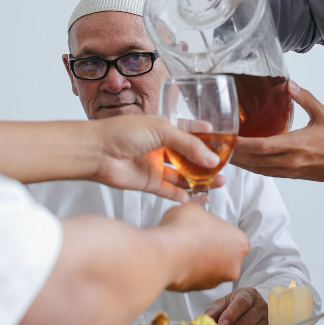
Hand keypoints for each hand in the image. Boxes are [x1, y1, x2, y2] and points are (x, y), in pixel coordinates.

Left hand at [92, 115, 225, 202]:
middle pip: (189, 156)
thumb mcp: (162, 129)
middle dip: (207, 162)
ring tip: (219, 183)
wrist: (98, 151)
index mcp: (164, 127)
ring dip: (200, 179)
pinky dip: (184, 194)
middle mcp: (161, 146)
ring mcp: (155, 165)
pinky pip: (170, 190)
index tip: (225, 143)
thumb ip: (188, 144)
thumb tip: (212, 159)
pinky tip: (197, 197)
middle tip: (224, 167)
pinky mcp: (149, 182)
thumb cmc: (124, 132)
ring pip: (182, 174)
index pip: (191, 131)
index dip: (207, 137)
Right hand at [158, 204, 249, 290]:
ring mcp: (216, 280)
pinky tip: (179, 260)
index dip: (218, 232)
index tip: (207, 229)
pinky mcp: (198, 290)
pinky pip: (195, 278)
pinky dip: (189, 271)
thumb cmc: (186, 229)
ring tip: (184, 249)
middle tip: (196, 239)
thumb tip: (198, 220)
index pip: (234, 237)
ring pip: (211, 269)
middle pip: (225, 256)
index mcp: (240, 242)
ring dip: (200, 261)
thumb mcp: (196, 209)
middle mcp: (234, 265)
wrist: (168, 252)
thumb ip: (204, 218)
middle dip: (212, 250)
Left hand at [205, 287, 268, 324]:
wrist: (250, 305)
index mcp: (248, 294)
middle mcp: (260, 303)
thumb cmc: (234, 304)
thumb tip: (206, 318)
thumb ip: (215, 310)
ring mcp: (266, 316)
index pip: (241, 302)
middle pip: (249, 317)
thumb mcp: (223, 303)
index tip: (222, 324)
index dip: (231, 314)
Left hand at [231, 81, 323, 180]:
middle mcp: (291, 161)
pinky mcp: (295, 175)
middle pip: (255, 161)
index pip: (262, 146)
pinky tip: (247, 162)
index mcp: (297, 145)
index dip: (241, 144)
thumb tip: (289, 84)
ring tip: (226, 154)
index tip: (227, 137)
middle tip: (217, 146)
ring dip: (242, 163)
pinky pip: (269, 173)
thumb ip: (305, 98)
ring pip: (260, 169)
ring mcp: (292, 171)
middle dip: (235, 155)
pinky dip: (255, 168)